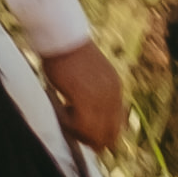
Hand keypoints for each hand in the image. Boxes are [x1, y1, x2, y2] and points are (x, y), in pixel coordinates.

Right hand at [41, 37, 127, 163]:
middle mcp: (113, 95)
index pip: (116, 126)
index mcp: (116, 90)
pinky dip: (70, 125)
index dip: (101, 135)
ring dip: (79, 133)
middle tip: (74, 133)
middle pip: (110, 135)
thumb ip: (94, 94)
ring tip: (66, 120)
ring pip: (96, 134)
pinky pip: (81, 126)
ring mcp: (102, 97)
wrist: (63, 36)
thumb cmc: (69, 53)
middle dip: (92, 140)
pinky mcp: (86, 98)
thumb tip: (87, 113)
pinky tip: (61, 111)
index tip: (85, 135)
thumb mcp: (91, 76)